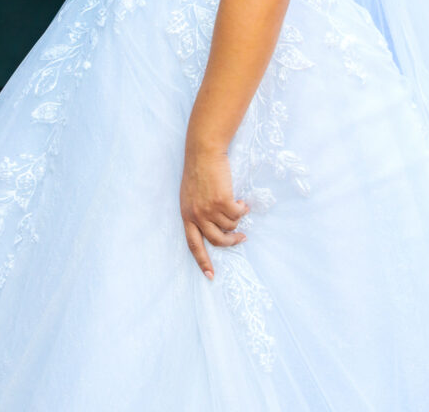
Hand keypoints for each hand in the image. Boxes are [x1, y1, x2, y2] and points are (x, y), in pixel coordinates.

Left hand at [180, 147, 247, 278]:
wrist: (203, 152)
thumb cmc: (199, 171)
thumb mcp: (191, 195)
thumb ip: (198, 212)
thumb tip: (215, 228)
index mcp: (186, 215)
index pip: (193, 244)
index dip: (202, 261)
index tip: (210, 276)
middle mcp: (197, 215)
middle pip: (217, 240)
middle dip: (231, 242)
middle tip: (241, 238)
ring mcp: (209, 209)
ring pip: (230, 226)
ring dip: (237, 218)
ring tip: (239, 207)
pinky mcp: (223, 201)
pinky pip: (238, 213)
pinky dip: (243, 209)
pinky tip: (242, 201)